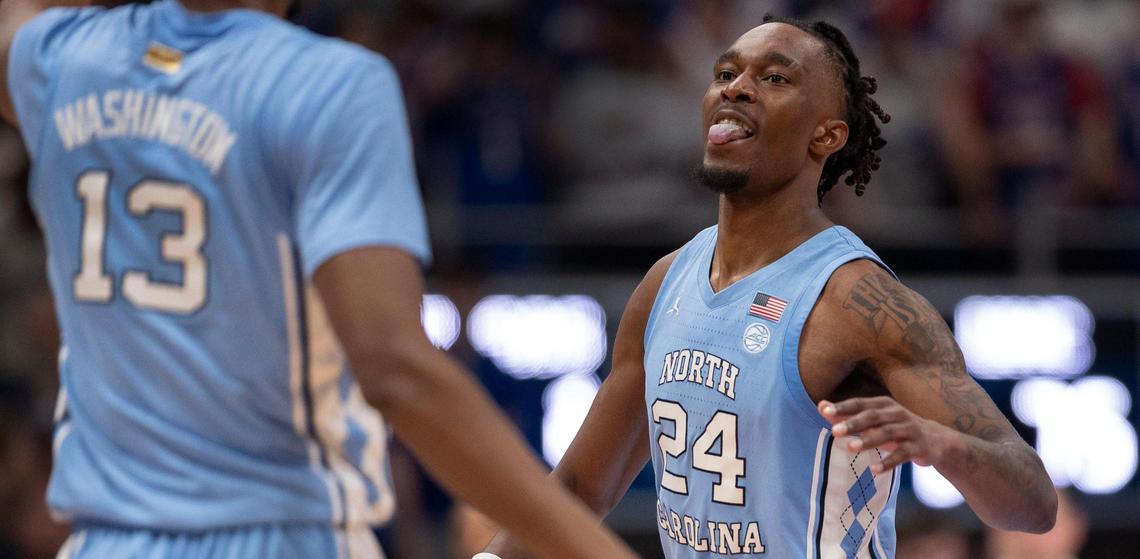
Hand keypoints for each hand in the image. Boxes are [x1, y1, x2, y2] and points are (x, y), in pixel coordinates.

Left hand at [818, 396, 955, 474]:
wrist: (936, 440)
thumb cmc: (896, 427)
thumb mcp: (875, 419)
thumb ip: (848, 414)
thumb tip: (821, 406)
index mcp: (884, 404)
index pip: (860, 403)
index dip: (843, 407)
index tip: (824, 411)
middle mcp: (897, 414)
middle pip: (873, 416)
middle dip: (854, 423)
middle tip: (834, 431)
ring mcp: (909, 430)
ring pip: (887, 433)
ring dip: (868, 440)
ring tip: (849, 447)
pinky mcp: (919, 447)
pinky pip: (902, 455)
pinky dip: (888, 462)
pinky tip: (874, 470)